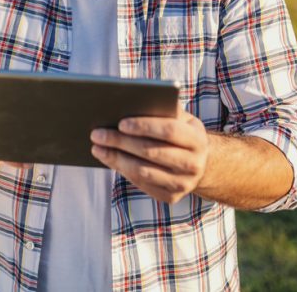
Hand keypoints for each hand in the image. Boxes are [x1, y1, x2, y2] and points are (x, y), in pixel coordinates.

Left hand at [90, 110, 208, 203]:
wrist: (199, 164)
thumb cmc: (181, 133)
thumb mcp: (180, 118)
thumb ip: (163, 109)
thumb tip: (131, 100)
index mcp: (197, 139)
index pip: (169, 131)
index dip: (144, 126)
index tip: (120, 122)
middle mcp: (194, 164)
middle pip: (152, 152)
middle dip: (121, 142)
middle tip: (97, 133)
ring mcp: (183, 184)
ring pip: (143, 171)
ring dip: (116, 159)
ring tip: (97, 147)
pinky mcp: (170, 197)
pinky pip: (141, 184)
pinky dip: (122, 171)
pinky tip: (109, 159)